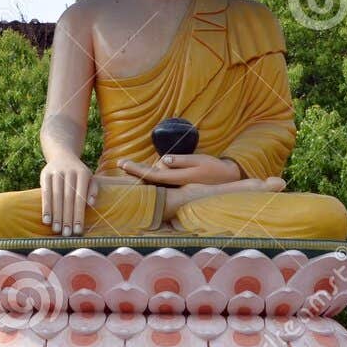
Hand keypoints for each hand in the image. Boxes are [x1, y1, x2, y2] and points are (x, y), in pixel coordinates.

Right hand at [40, 156, 95, 234]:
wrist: (62, 154)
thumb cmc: (79, 172)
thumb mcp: (90, 178)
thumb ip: (93, 190)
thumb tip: (91, 204)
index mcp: (83, 174)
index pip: (80, 198)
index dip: (79, 215)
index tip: (78, 230)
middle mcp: (69, 172)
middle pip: (68, 199)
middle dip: (67, 218)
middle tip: (67, 234)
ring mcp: (56, 172)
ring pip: (56, 197)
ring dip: (56, 215)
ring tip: (57, 230)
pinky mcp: (45, 174)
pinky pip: (45, 193)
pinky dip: (46, 207)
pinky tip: (47, 220)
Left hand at [118, 153, 241, 186]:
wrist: (227, 179)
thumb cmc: (213, 168)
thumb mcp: (198, 160)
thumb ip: (180, 161)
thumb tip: (163, 160)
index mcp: (177, 178)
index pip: (152, 175)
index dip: (136, 170)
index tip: (122, 164)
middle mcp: (174, 185)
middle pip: (150, 178)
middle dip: (135, 171)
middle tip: (119, 163)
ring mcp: (176, 186)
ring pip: (156, 176)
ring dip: (148, 170)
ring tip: (144, 164)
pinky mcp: (178, 184)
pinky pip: (161, 178)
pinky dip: (152, 173)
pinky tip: (145, 170)